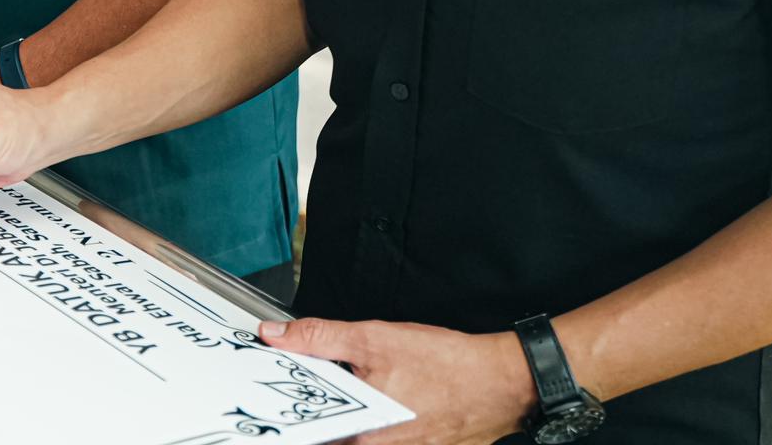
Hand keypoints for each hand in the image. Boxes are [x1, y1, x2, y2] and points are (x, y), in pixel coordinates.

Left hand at [255, 318, 536, 444]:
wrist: (503, 381)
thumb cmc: (447, 363)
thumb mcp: (375, 338)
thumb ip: (321, 338)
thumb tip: (276, 336)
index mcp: (361, 434)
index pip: (309, 434)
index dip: (288, 422)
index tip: (268, 413)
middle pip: (333, 434)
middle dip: (318, 415)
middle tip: (309, 394)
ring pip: (357, 435)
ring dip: (346, 417)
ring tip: (353, 391)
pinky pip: (383, 438)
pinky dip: (373, 421)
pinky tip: (386, 397)